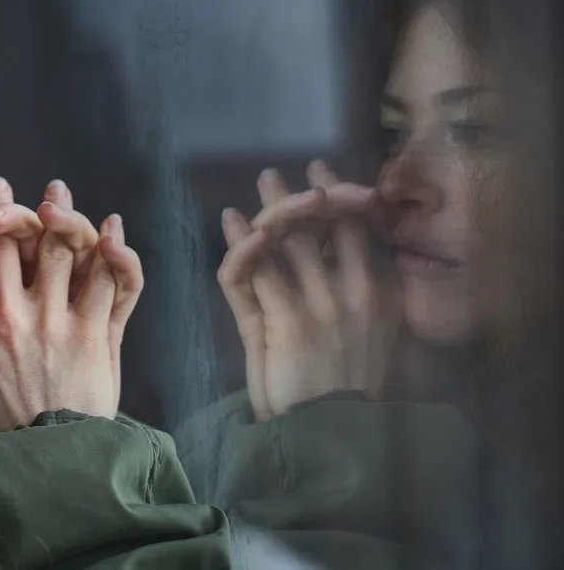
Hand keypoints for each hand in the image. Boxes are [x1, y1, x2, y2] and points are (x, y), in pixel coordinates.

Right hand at [0, 177, 142, 434]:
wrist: (43, 463)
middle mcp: (16, 315)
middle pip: (25, 238)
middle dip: (32, 206)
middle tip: (44, 192)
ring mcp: (59, 323)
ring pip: (69, 248)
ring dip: (71, 216)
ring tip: (65, 196)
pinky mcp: (96, 336)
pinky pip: (112, 280)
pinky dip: (117, 252)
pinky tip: (114, 232)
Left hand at [217, 160, 399, 420]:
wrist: (341, 440)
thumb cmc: (356, 395)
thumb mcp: (374, 338)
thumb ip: (362, 296)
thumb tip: (355, 256)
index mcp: (385, 297)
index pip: (363, 231)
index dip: (343, 197)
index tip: (325, 178)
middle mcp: (357, 294)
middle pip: (327, 226)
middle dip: (301, 195)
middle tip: (278, 176)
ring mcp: (321, 307)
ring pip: (288, 240)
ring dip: (270, 208)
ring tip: (260, 184)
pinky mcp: (287, 324)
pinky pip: (253, 269)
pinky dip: (240, 242)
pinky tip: (232, 221)